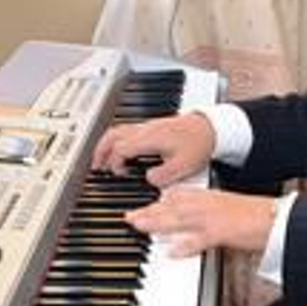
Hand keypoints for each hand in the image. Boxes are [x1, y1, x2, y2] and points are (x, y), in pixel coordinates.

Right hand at [91, 112, 214, 187]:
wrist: (211, 127)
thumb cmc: (199, 143)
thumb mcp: (182, 167)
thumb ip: (161, 177)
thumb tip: (148, 179)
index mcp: (149, 139)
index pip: (121, 149)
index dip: (115, 163)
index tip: (118, 174)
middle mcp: (145, 130)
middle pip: (113, 135)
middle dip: (100, 150)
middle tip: (95, 165)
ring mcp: (148, 126)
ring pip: (118, 130)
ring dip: (107, 144)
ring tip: (103, 158)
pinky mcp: (152, 126)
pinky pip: (127, 130)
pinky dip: (117, 140)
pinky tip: (122, 150)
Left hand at [126, 186, 278, 257]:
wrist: (277, 218)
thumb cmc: (255, 217)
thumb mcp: (225, 210)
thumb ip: (203, 217)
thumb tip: (185, 231)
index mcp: (209, 197)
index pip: (177, 197)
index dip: (157, 203)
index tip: (141, 209)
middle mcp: (208, 204)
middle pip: (172, 207)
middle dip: (150, 212)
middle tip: (130, 218)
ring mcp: (214, 217)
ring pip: (180, 218)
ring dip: (158, 222)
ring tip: (140, 226)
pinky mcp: (223, 232)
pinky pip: (200, 240)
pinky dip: (186, 246)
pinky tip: (172, 252)